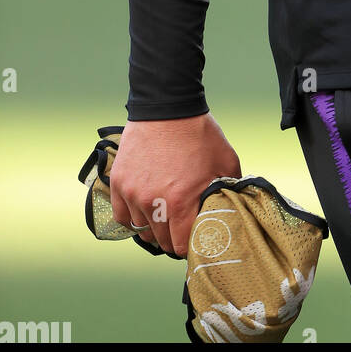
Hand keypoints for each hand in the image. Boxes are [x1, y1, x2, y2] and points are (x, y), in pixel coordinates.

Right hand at [109, 112, 241, 257]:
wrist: (168, 105)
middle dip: (174, 237)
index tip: (195, 237)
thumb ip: (229, 192)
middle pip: (161, 241)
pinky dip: (133, 216)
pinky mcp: (118, 183)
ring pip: (141, 230)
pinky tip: (146, 207)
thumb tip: (233, 212)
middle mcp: (153, 202)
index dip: (191, 245)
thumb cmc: (199, 133)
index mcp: (181, 201)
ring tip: (166, 212)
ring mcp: (132, 193)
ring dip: (154, 226)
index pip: (181, 246)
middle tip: (182, 225)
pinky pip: (122, 215)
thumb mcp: (226, 162)